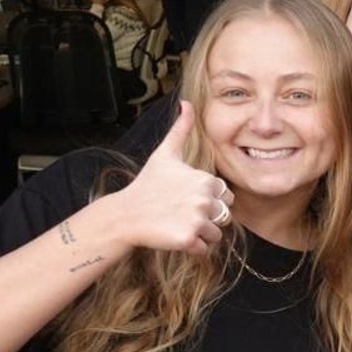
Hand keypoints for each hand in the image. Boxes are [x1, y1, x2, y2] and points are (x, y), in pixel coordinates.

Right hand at [109, 101, 232, 254]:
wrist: (125, 214)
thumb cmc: (147, 184)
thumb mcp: (165, 154)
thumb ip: (181, 129)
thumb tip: (186, 102)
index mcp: (205, 179)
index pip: (226, 196)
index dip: (209, 200)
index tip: (186, 198)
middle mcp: (204, 199)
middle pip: (224, 216)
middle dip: (207, 218)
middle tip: (181, 213)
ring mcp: (197, 220)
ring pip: (216, 234)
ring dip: (200, 233)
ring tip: (177, 224)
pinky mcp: (188, 239)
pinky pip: (204, 249)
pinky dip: (192, 247)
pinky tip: (173, 235)